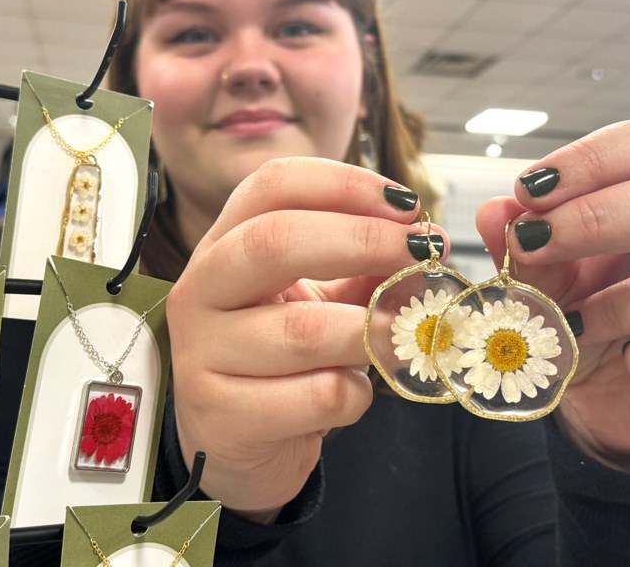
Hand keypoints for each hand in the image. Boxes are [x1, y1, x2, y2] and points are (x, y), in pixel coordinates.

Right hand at [167, 157, 443, 518]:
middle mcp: (200, 290)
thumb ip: (368, 268)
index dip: (344, 184)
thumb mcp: (320, 301)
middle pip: (274, 240)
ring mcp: (201, 353)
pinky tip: (352, 395)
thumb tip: (429, 241)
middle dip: (362, 240)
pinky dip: (354, 395)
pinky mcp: (221, 415)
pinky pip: (315, 396)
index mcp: (223, 244)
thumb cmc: (281, 361)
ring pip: (302, 330)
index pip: (272, 186)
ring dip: (372, 331)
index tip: (405, 204)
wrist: (233, 446)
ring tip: (405, 337)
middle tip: (421, 253)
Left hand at [476, 120, 629, 471]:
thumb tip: (497, 213)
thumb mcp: (543, 287)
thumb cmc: (588, 328)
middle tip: (534, 245)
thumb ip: (523, 254)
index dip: (588, 161)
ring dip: (620, 307)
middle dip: (598, 220)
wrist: (613, 407)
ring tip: (580, 326)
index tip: (528, 192)